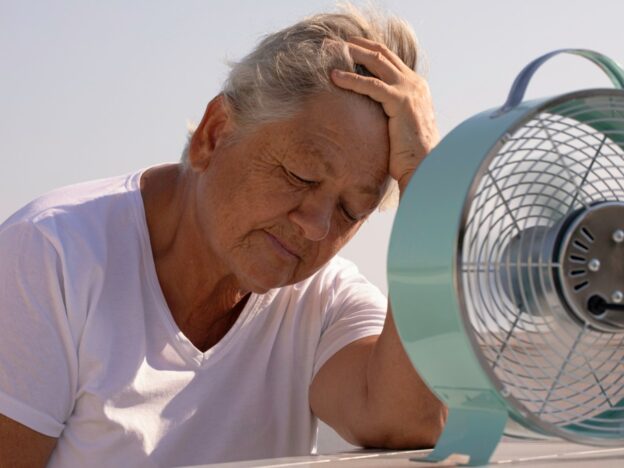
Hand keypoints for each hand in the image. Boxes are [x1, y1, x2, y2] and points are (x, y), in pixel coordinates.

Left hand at [331, 37, 438, 193]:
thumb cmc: (411, 155)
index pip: (389, 59)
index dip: (368, 50)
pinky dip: (351, 79)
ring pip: (376, 62)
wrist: (426, 167)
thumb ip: (390, 113)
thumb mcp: (400, 127)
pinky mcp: (401, 102)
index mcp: (416, 87)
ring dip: (352, 53)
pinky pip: (371, 85)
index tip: (348, 46)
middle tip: (334, 42)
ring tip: (330, 51)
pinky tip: (334, 77)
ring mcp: (410, 90)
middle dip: (357, 45)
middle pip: (382, 54)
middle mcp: (415, 83)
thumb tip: (370, 115)